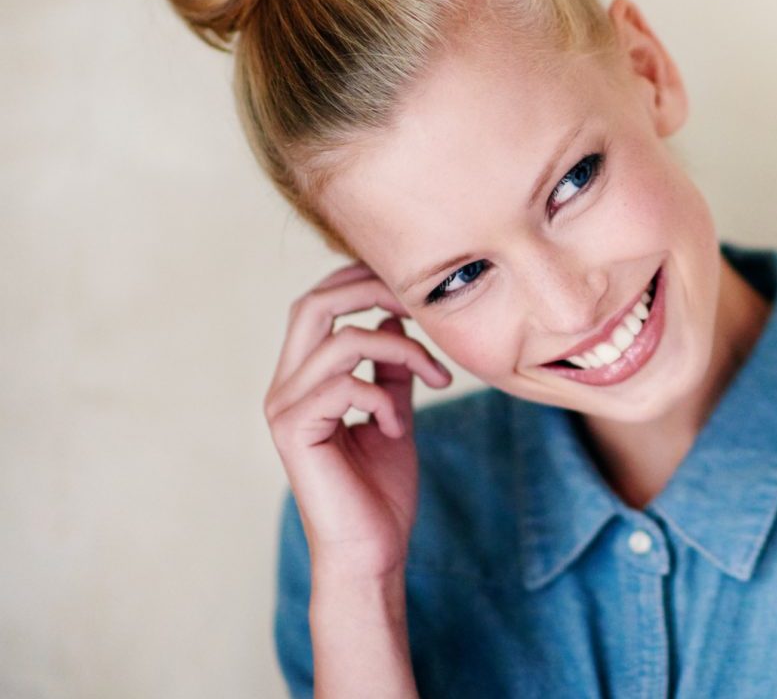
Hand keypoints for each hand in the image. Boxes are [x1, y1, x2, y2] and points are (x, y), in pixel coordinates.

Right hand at [263, 261, 452, 580]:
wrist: (371, 552)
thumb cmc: (381, 492)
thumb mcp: (394, 413)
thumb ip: (392, 369)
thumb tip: (397, 320)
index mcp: (304, 378)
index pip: (320, 303)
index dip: (364, 283)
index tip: (419, 297)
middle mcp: (285, 387)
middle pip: (313, 303)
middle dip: (373, 292)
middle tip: (422, 310)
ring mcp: (284, 408)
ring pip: (342, 340)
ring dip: (402, 350)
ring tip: (434, 382)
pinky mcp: (294, 431)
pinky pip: (345, 384)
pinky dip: (384, 398)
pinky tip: (397, 429)